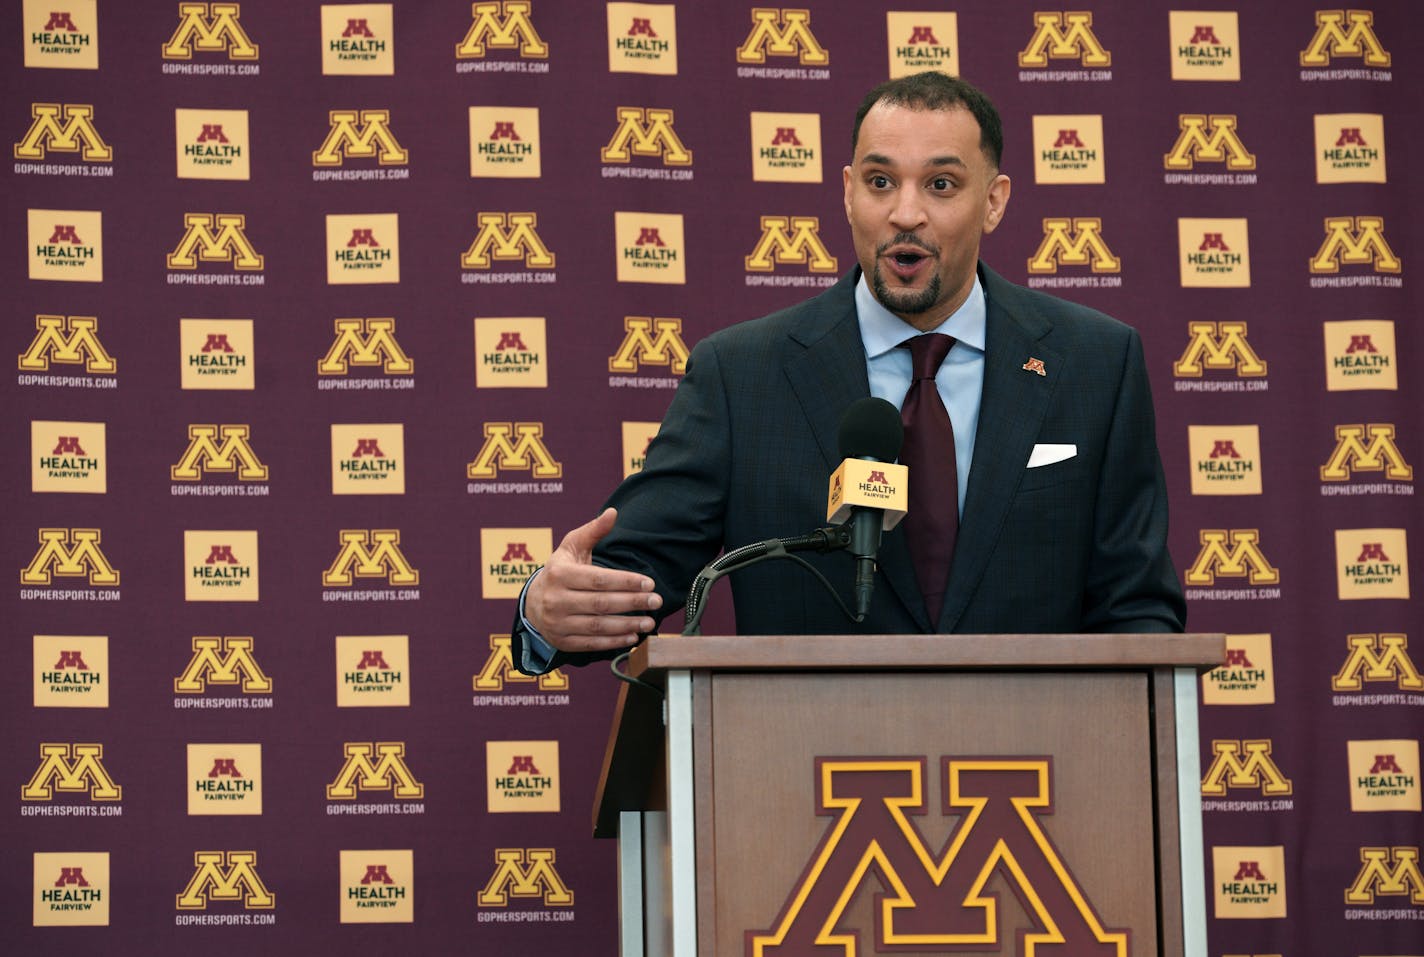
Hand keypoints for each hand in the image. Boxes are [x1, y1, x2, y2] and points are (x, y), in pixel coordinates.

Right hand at [524, 508, 661, 652]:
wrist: (533, 603)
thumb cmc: (560, 571)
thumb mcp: (571, 547)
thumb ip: (593, 531)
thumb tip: (613, 513)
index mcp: (559, 574)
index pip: (598, 579)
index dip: (626, 582)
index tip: (650, 583)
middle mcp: (556, 599)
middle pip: (600, 603)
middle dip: (632, 602)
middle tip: (657, 601)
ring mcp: (558, 623)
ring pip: (597, 625)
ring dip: (627, 625)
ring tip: (650, 621)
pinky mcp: (562, 641)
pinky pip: (591, 643)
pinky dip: (613, 642)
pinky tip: (633, 637)